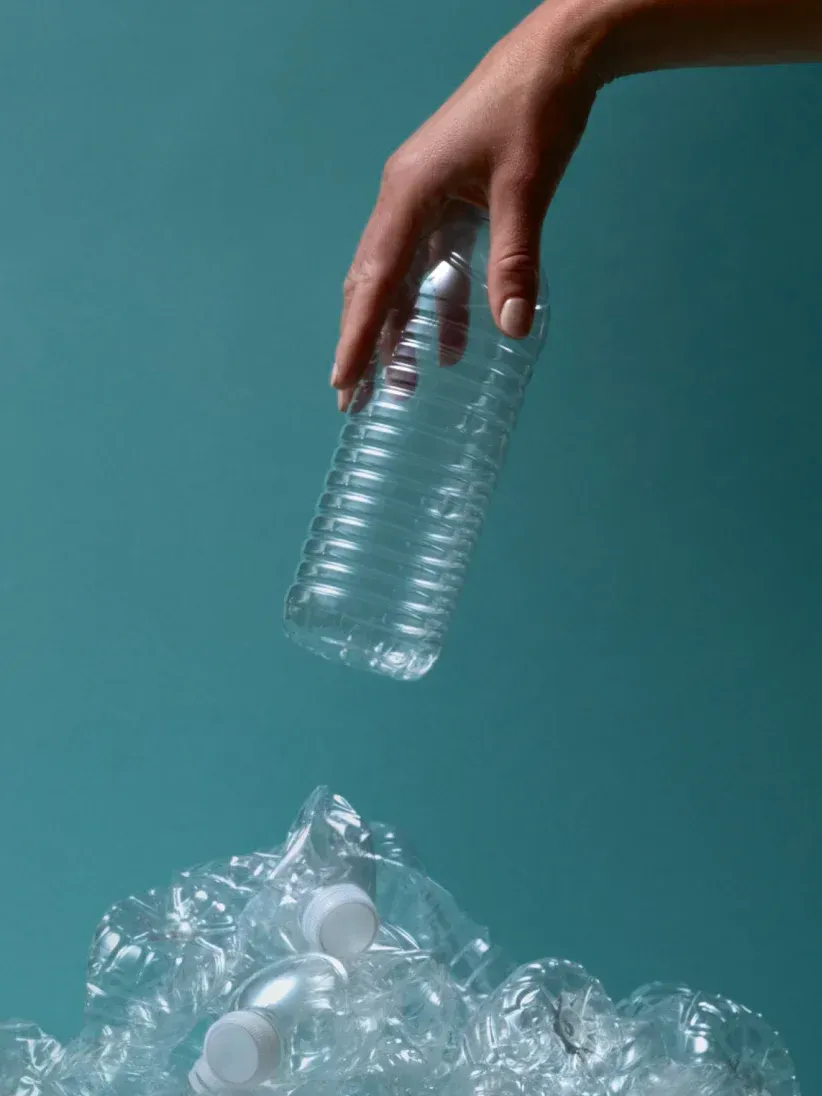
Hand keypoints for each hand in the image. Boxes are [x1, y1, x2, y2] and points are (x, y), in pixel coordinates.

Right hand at [330, 0, 604, 409]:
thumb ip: (514, 259)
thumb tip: (512, 329)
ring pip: (397, 279)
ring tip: (398, 386)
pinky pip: (428, 265)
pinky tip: (450, 346)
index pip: (373, 279)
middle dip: (364, 344)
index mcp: (408, 194)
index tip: (343, 382)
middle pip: (371, 284)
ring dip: (398, 332)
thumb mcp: (526, 188)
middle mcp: (402, 200)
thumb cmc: (534, 112)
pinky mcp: (443, 202)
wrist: (553, 57)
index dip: (357, 335)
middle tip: (355, 400)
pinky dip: (435, 306)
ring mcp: (419, 201)